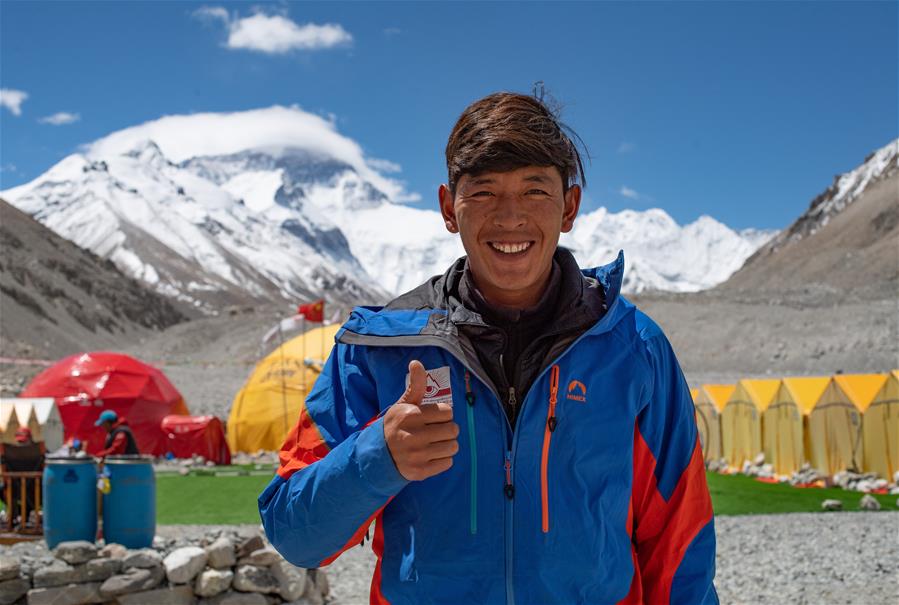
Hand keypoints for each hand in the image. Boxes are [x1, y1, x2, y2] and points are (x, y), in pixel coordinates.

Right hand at [384, 360, 459, 480]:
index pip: (448, 412)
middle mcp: (413, 435)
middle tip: (434, 431)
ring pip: (453, 447)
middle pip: (453, 429)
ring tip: (434, 443)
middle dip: (446, 429)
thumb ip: (415, 385)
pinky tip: (430, 455)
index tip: (432, 418)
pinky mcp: (420, 472)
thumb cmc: (395, 425)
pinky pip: (448, 463)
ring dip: (447, 445)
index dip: (442, 414)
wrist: (376, 455)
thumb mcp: (403, 404)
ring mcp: (417, 455)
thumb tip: (416, 362)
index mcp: (411, 415)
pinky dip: (442, 459)